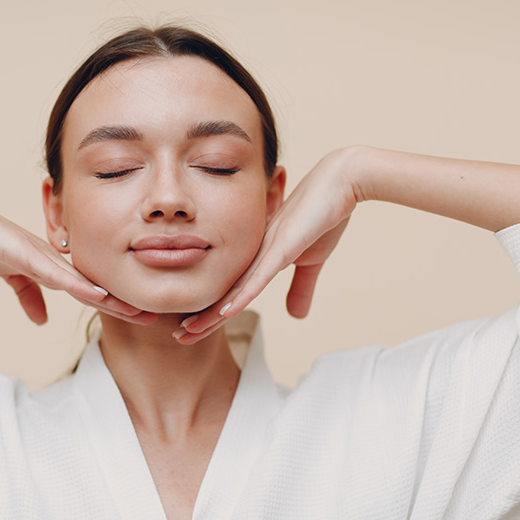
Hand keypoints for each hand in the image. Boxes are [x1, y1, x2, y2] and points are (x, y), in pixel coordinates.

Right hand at [0, 185, 156, 325]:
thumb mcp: (10, 276)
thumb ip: (28, 296)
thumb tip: (42, 321)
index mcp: (51, 263)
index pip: (88, 287)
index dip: (113, 302)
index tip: (137, 315)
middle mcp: (53, 257)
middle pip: (94, 284)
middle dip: (122, 302)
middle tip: (152, 316)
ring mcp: (40, 254)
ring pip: (82, 280)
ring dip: (110, 298)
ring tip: (137, 311)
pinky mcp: (24, 254)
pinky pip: (55, 274)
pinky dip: (78, 286)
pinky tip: (98, 296)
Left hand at [175, 148, 358, 343]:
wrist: (341, 182)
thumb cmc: (323, 216)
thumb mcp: (312, 261)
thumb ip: (300, 288)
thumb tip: (295, 316)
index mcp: (258, 257)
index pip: (232, 291)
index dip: (212, 312)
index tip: (193, 330)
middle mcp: (254, 254)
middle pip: (224, 292)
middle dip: (201, 317)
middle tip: (179, 336)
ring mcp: (266, 250)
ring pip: (234, 288)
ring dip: (212, 313)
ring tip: (189, 331)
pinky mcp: (282, 247)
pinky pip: (258, 277)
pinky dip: (242, 296)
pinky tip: (224, 313)